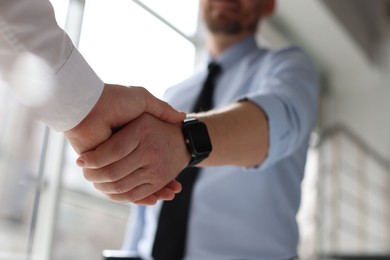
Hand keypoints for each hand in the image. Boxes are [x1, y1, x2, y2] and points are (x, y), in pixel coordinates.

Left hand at [64, 84, 185, 201]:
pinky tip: (154, 197)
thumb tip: (182, 117)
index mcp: (132, 137)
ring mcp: (114, 161)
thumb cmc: (116, 100)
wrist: (89, 104)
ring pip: (136, 183)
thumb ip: (161, 109)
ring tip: (170, 194)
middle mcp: (124, 152)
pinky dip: (137, 196)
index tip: (179, 172)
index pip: (152, 157)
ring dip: (153, 191)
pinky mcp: (103, 169)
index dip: (166, 166)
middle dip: (162, 183)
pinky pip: (122, 188)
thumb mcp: (143, 101)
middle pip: (145, 174)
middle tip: (176, 191)